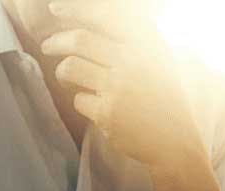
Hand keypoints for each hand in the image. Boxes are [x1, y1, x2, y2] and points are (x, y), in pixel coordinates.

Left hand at [41, 1, 206, 170]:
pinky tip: (95, 107)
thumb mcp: (158, 60)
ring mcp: (119, 87)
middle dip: (56, 41)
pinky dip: (82, 102)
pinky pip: (78, 99)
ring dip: (63, 73)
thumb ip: (132, 40)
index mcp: (147, 43)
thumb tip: (90, 26)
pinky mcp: (107, 112)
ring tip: (68, 78)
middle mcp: (134, 60)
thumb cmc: (165, 99)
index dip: (75, 9)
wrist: (176, 142)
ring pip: (70, 67)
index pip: (104, 15)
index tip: (55, 8)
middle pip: (79, 40)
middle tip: (48, 46)